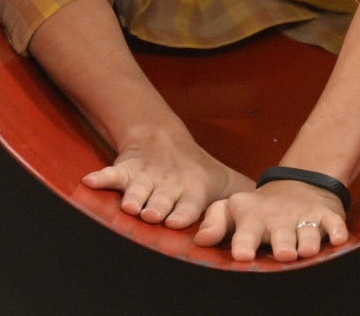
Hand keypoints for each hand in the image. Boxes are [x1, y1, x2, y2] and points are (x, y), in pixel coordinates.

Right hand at [80, 124, 253, 229]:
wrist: (163, 139)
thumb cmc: (198, 173)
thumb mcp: (223, 183)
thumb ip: (241, 202)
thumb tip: (269, 217)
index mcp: (192, 192)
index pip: (188, 205)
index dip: (183, 213)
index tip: (177, 221)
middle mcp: (168, 186)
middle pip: (161, 199)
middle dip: (157, 207)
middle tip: (153, 214)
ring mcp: (146, 178)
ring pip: (138, 189)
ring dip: (133, 196)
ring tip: (129, 204)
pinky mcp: (126, 170)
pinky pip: (111, 173)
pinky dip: (101, 177)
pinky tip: (90, 181)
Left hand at [194, 179, 349, 261]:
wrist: (297, 185)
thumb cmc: (258, 209)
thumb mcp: (233, 210)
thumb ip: (215, 223)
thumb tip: (200, 239)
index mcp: (253, 219)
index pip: (246, 231)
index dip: (244, 243)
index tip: (242, 254)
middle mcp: (279, 219)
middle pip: (282, 234)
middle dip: (283, 244)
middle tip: (282, 254)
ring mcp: (304, 217)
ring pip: (309, 231)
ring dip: (309, 240)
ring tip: (307, 250)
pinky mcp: (327, 215)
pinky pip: (334, 223)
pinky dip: (338, 230)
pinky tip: (339, 238)